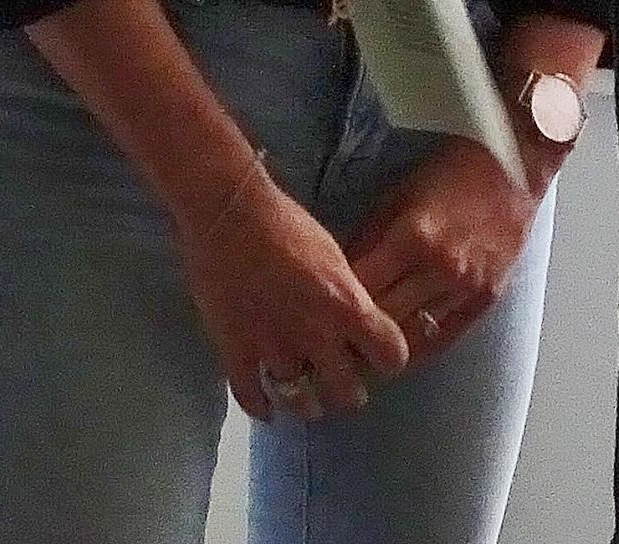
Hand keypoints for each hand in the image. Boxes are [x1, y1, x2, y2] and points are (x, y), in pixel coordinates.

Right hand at [167, 153, 411, 423]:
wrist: (227, 209)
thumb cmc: (284, 221)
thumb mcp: (333, 254)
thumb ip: (347, 296)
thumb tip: (357, 323)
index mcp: (347, 306)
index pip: (392, 358)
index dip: (388, 359)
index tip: (378, 355)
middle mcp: (316, 335)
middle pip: (348, 394)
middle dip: (347, 390)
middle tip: (338, 379)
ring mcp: (274, 347)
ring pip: (301, 402)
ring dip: (307, 403)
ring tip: (305, 397)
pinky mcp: (236, 350)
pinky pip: (252, 397)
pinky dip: (261, 407)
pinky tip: (266, 408)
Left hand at [347, 140, 534, 365]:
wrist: (514, 168)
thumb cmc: (450, 172)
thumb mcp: (398, 195)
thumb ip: (369, 238)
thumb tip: (340, 276)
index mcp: (411, 237)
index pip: (360, 287)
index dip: (333, 303)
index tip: (313, 311)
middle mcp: (440, 270)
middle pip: (383, 318)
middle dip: (351, 331)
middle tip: (325, 341)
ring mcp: (466, 289)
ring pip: (412, 338)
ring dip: (381, 349)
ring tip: (353, 356)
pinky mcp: (486, 302)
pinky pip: (443, 340)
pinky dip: (416, 351)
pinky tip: (394, 357)